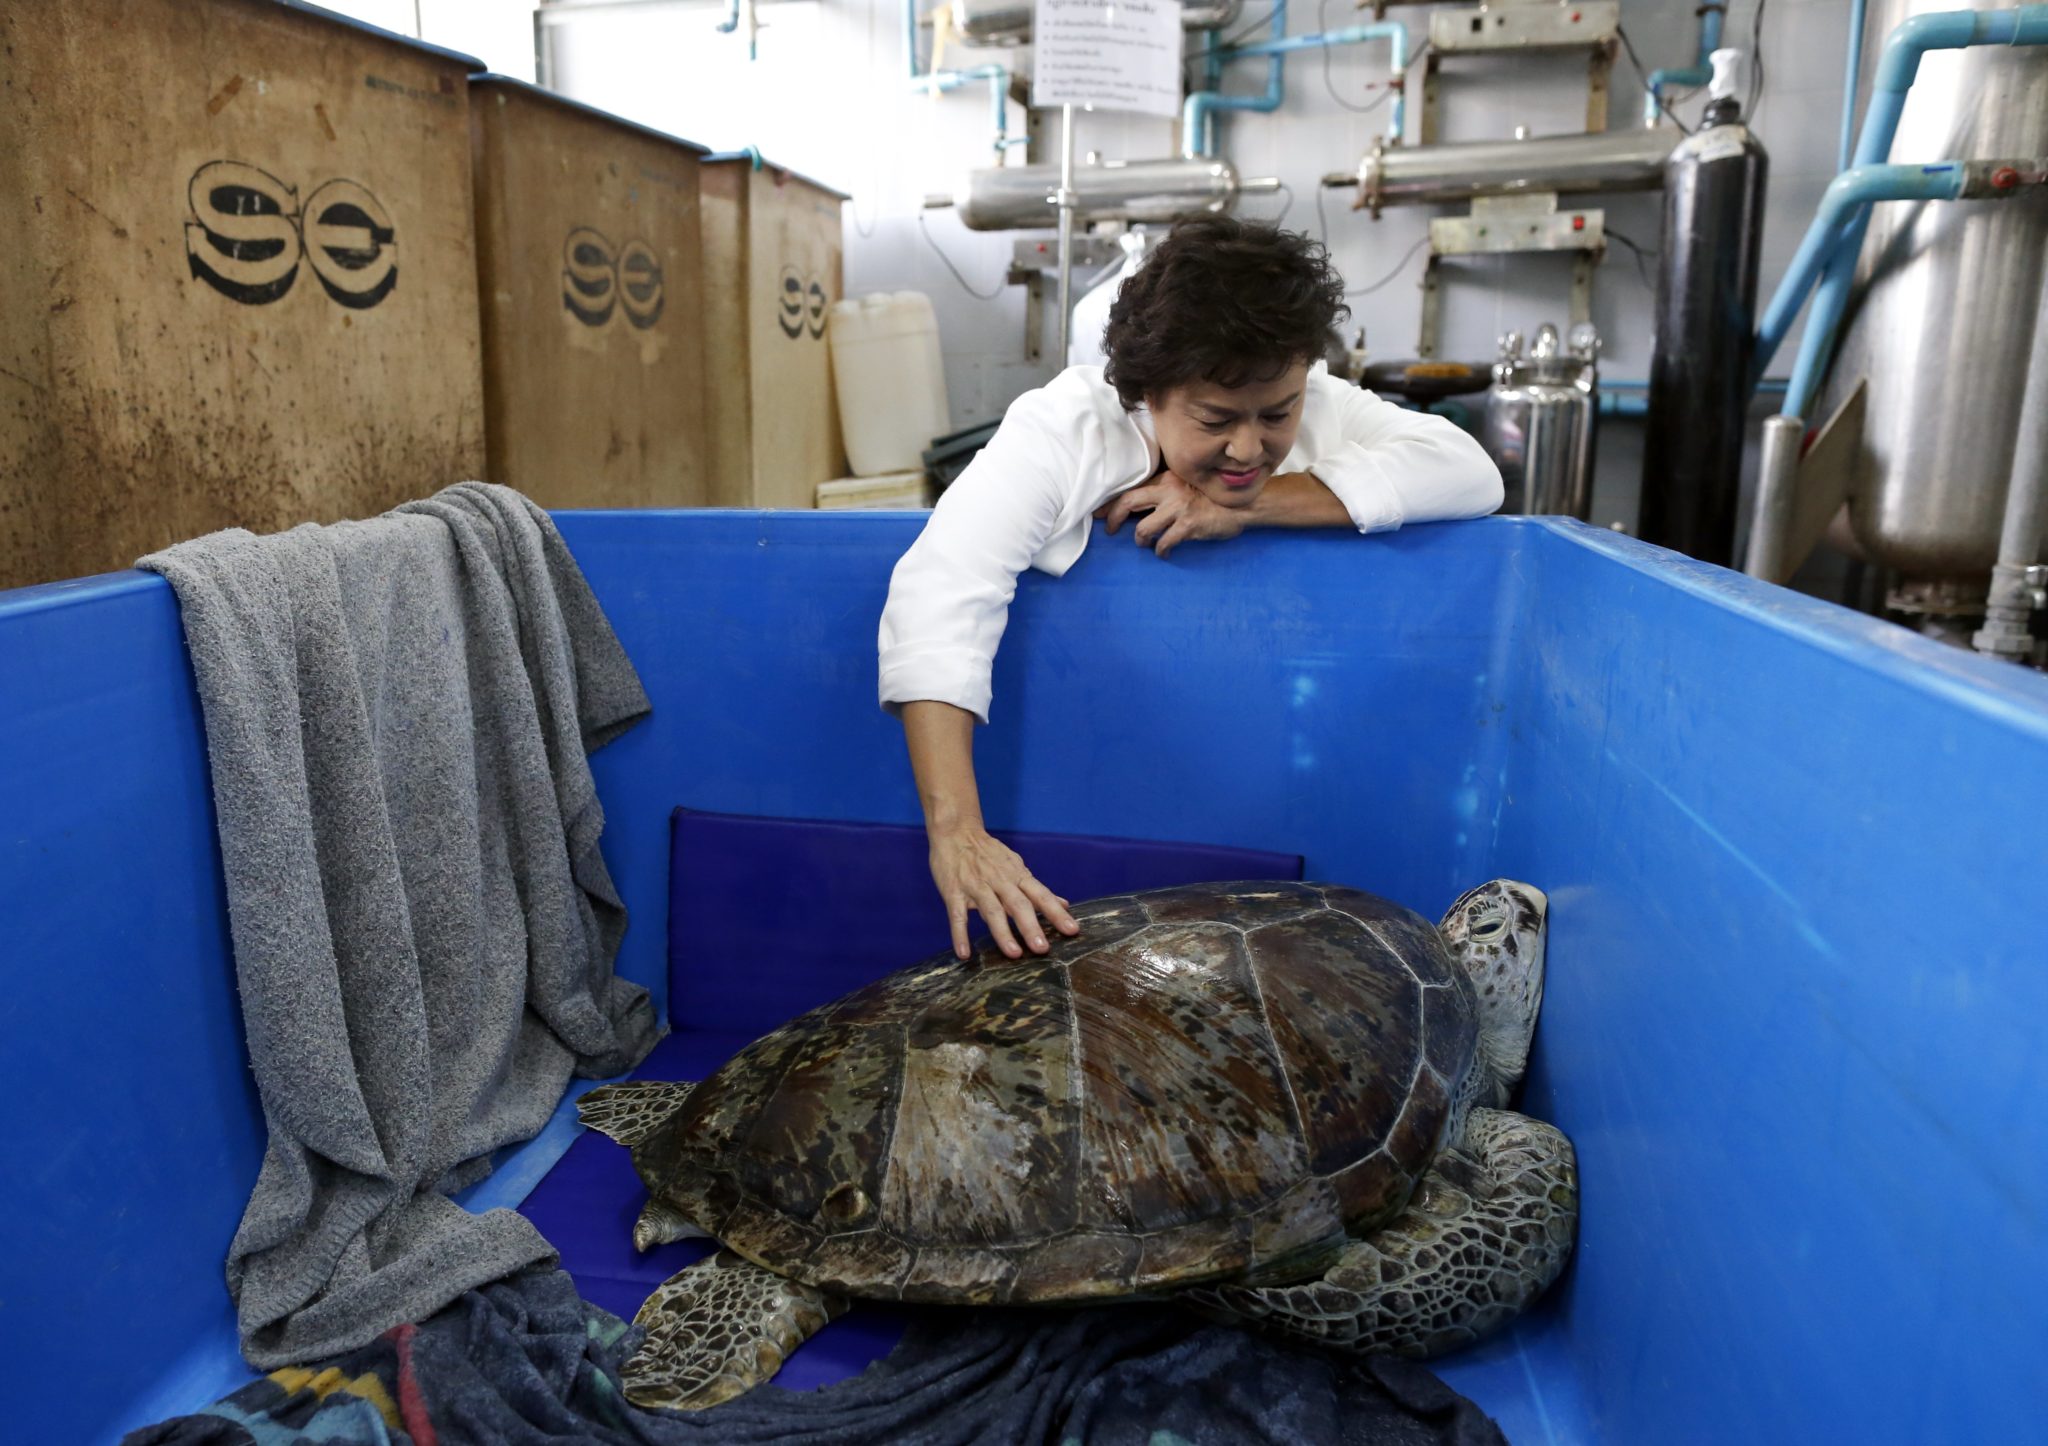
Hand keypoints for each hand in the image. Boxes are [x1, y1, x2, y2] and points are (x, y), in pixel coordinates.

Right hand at [928, 823, 1080, 960]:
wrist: (956, 832)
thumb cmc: (988, 853)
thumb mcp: (1016, 866)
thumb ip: (1037, 889)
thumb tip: (1064, 903)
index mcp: (1017, 876)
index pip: (1041, 895)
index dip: (1056, 912)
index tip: (1072, 930)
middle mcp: (1000, 881)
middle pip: (1018, 904)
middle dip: (1031, 926)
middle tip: (1043, 949)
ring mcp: (976, 886)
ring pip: (992, 910)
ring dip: (1003, 932)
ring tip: (1014, 954)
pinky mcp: (954, 892)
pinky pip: (957, 915)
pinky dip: (960, 934)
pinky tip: (965, 954)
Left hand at [1094, 471, 1247, 558]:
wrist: (1244, 504)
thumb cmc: (1215, 498)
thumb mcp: (1188, 486)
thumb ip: (1168, 492)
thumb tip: (1143, 506)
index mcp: (1168, 480)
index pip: (1132, 488)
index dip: (1112, 502)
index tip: (1099, 512)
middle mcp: (1170, 491)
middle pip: (1128, 502)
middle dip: (1113, 518)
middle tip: (1110, 530)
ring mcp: (1179, 509)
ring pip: (1143, 528)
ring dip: (1139, 539)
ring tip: (1144, 543)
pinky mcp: (1188, 526)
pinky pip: (1164, 542)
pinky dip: (1161, 551)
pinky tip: (1164, 553)